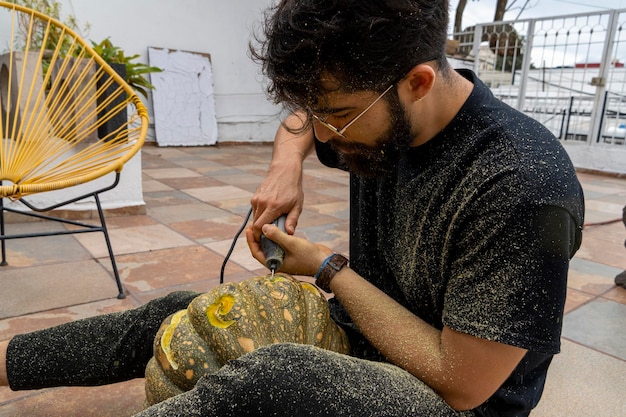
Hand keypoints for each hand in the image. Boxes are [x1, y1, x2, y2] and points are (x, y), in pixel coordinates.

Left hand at [245, 223, 332, 276]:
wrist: (326, 262)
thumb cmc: (309, 256)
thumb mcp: (292, 244)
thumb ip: (277, 236)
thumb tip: (263, 227)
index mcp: (275, 264)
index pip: (257, 253)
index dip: (251, 241)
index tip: (249, 229)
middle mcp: (278, 262)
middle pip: (262, 250)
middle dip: (256, 238)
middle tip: (253, 225)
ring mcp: (284, 258)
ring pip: (270, 247)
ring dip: (266, 237)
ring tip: (262, 225)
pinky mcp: (290, 254)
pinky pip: (279, 245)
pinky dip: (276, 237)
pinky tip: (275, 228)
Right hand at [250, 112, 313, 240]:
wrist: (285, 170)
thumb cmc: (293, 189)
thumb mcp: (297, 206)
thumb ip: (292, 220)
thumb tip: (289, 234)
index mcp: (273, 207)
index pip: (259, 227)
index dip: (259, 236)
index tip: (264, 241)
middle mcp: (262, 203)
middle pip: (255, 224)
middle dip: (260, 232)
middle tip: (269, 236)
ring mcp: (257, 199)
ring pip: (254, 218)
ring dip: (261, 223)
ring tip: (272, 223)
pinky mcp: (255, 196)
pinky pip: (255, 210)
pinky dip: (261, 214)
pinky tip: (270, 212)